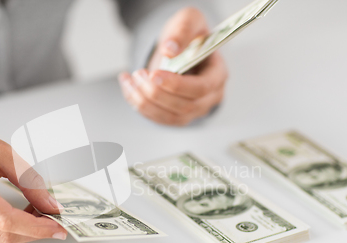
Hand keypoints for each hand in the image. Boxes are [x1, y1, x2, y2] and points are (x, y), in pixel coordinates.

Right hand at [0, 118, 67, 242]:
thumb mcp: (0, 150)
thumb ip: (28, 179)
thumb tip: (51, 205)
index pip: (5, 220)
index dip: (36, 227)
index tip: (58, 226)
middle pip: (2, 236)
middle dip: (34, 233)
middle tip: (55, 222)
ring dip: (23, 235)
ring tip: (40, 217)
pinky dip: (8, 233)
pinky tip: (22, 218)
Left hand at [119, 7, 227, 125]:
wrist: (179, 47)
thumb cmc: (188, 35)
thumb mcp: (189, 20)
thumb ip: (183, 30)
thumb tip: (170, 50)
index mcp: (218, 74)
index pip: (201, 88)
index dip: (177, 85)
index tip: (154, 74)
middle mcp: (209, 97)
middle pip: (185, 106)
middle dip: (157, 93)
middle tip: (139, 74)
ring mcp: (194, 110)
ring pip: (170, 117)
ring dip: (146, 102)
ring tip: (131, 80)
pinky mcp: (177, 116)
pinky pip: (158, 119)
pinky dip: (139, 105)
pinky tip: (128, 87)